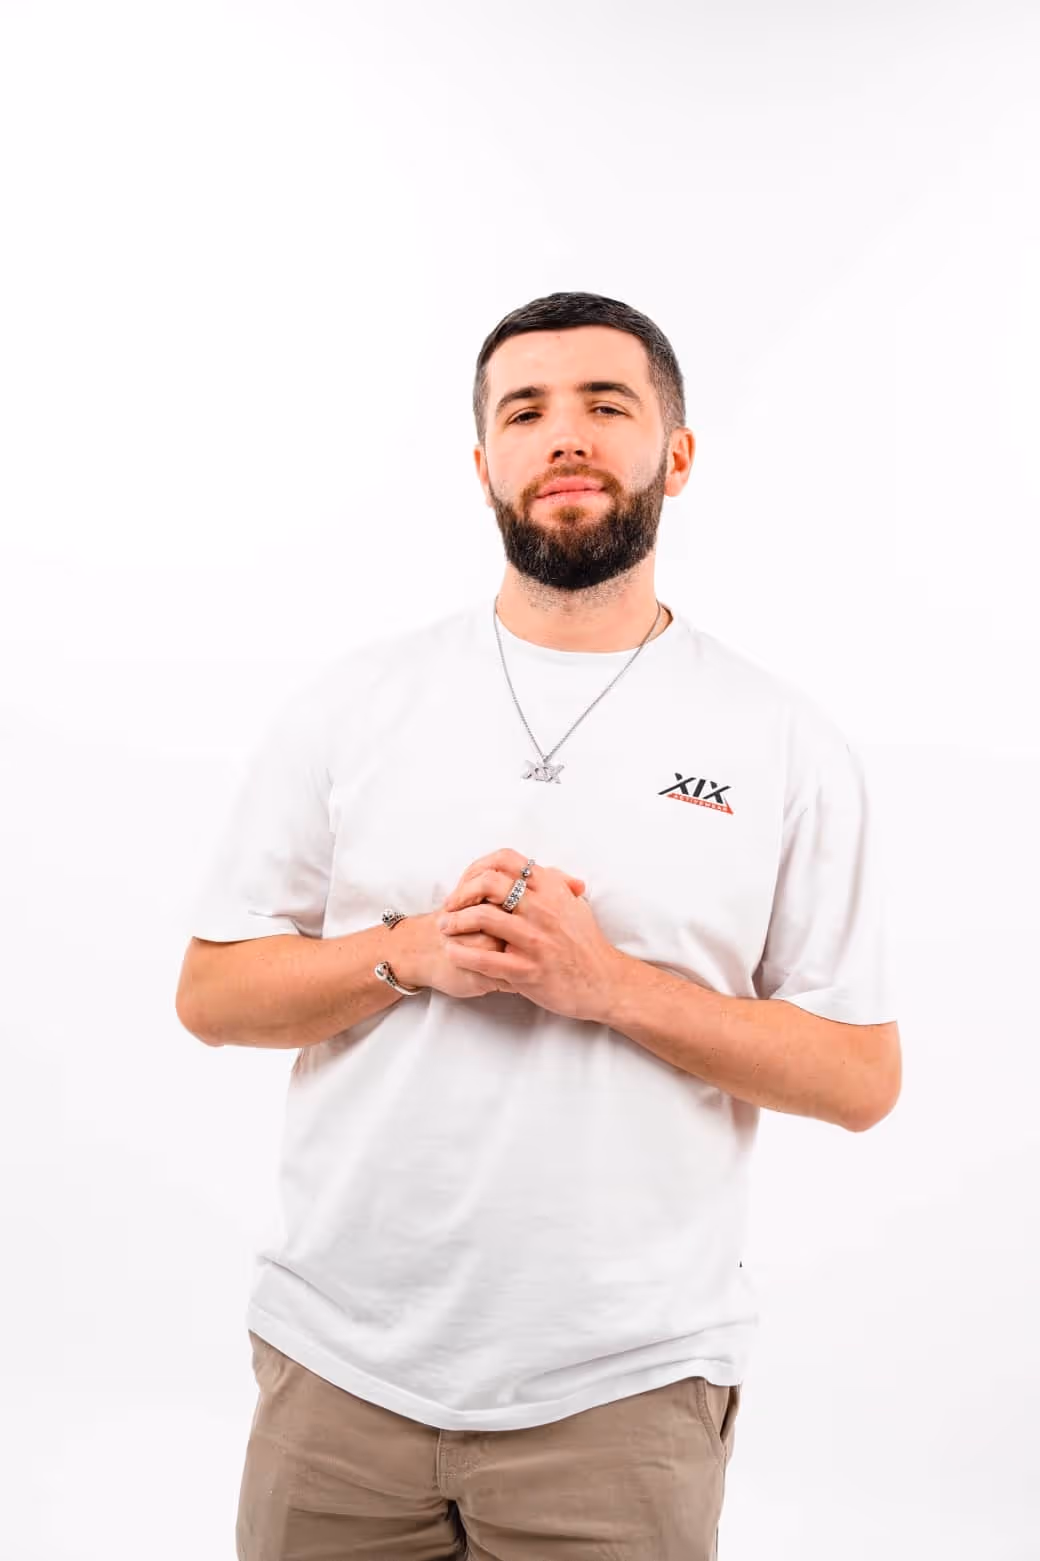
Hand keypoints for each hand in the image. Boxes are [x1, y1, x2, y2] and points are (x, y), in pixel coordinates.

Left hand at [420, 858, 586, 1000]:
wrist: (604, 983)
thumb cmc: (586, 944)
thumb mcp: (574, 904)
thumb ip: (554, 883)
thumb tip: (535, 867)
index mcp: (551, 889)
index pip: (506, 860)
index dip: (479, 866)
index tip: (467, 882)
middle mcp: (543, 910)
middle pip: (489, 883)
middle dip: (460, 893)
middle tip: (449, 906)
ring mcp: (535, 941)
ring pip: (482, 918)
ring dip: (455, 922)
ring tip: (444, 928)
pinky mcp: (527, 971)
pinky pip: (485, 960)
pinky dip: (461, 954)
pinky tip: (452, 953)